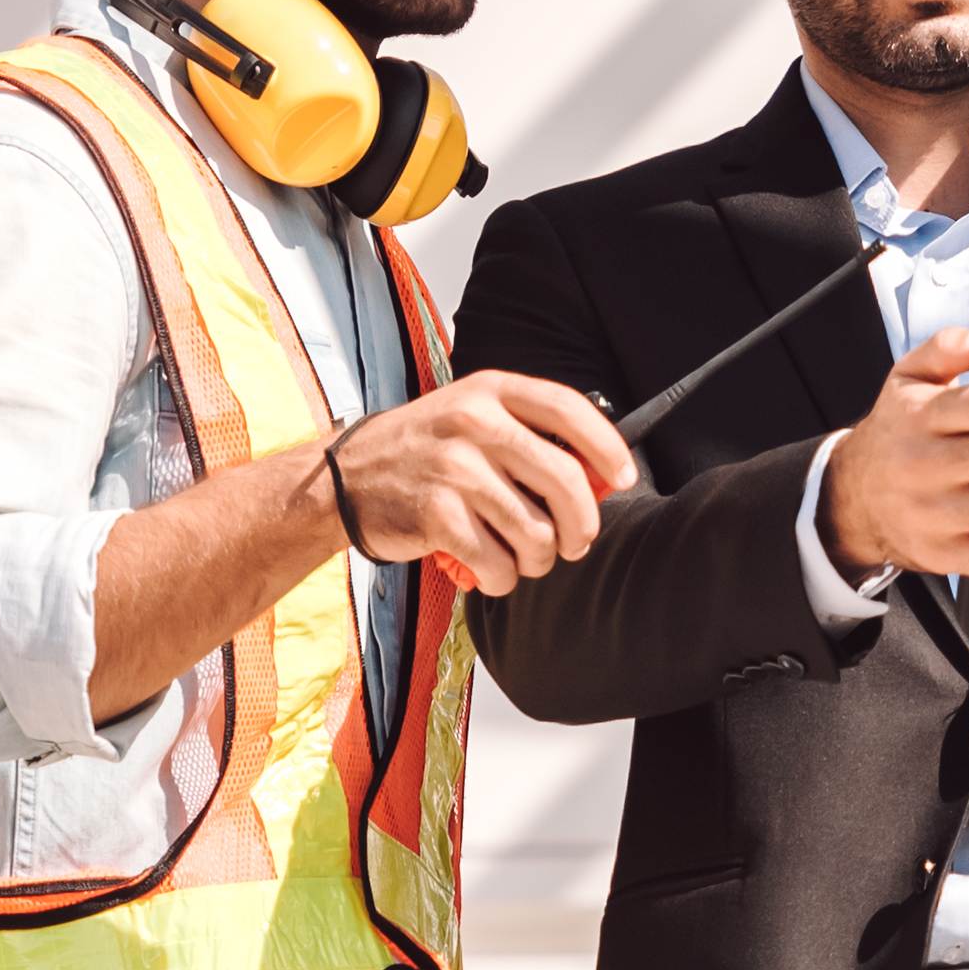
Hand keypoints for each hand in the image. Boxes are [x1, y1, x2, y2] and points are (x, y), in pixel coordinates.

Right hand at [333, 373, 637, 594]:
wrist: (343, 479)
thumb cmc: (421, 452)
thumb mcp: (470, 416)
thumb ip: (526, 434)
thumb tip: (599, 477)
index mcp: (490, 391)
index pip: (569, 410)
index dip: (608, 448)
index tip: (625, 478)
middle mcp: (475, 422)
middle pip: (566, 482)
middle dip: (582, 526)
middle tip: (575, 542)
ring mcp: (455, 468)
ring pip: (537, 532)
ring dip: (538, 560)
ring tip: (522, 558)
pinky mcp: (437, 515)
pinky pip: (499, 562)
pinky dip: (503, 578)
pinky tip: (491, 571)